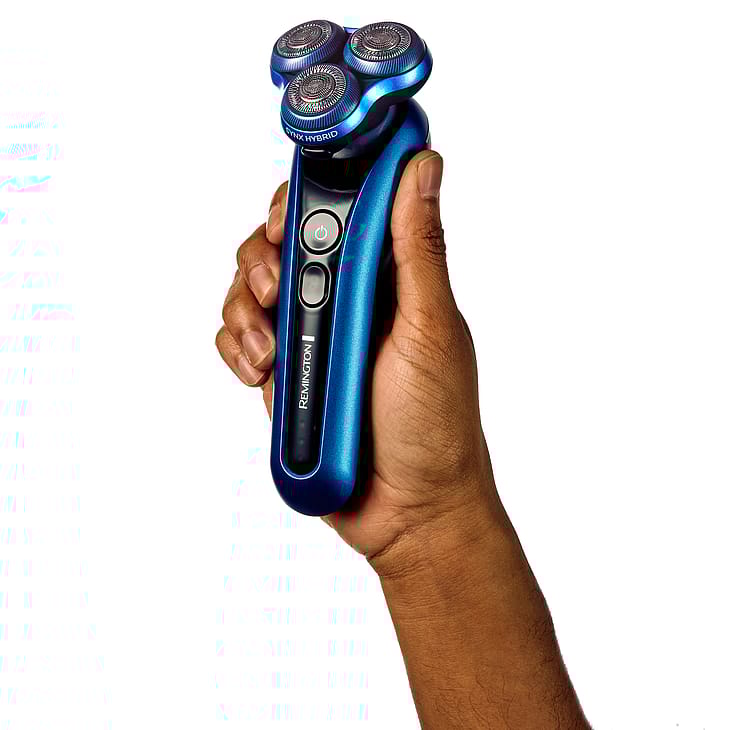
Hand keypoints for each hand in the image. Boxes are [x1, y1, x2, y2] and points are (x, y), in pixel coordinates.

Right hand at [215, 150, 499, 574]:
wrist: (407, 510)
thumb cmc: (433, 423)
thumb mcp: (430, 328)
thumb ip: (417, 248)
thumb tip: (423, 165)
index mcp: (388, 276)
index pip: (340, 208)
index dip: (306, 197)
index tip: (287, 213)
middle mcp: (345, 298)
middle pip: (281, 243)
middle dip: (264, 258)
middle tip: (277, 291)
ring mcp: (310, 335)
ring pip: (250, 288)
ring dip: (245, 309)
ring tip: (270, 352)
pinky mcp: (284, 370)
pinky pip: (238, 339)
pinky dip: (237, 347)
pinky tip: (259, 372)